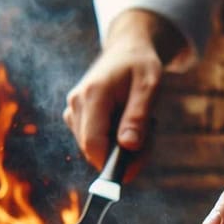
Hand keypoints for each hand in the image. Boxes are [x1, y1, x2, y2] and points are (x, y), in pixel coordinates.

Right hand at [64, 9, 185, 173]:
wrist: (127, 50)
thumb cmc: (141, 65)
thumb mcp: (150, 85)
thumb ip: (138, 115)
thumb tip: (128, 146)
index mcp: (93, 95)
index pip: (93, 143)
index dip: (110, 164)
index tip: (131, 172)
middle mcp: (76, 104)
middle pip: (94, 150)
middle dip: (123, 154)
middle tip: (150, 136)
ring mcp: (73, 111)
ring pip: (95, 149)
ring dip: (121, 147)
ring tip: (142, 123)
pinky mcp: (76, 118)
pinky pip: (95, 142)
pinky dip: (114, 141)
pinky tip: (128, 123)